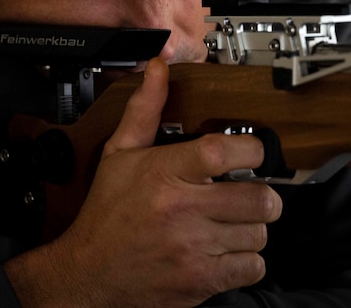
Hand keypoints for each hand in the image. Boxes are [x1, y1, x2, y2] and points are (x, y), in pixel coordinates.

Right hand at [4, 58, 283, 307]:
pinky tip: (228, 251)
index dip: (252, 149)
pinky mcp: (200, 280)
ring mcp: (193, 248)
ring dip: (252, 228)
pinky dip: (248, 261)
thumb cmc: (107, 214)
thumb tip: (158, 70)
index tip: (251, 153)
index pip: (225, 152)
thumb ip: (145, 109)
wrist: (89, 273)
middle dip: (261, 195)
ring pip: (259, 233)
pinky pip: (252, 267)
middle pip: (258, 198)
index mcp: (164, 173)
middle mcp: (181, 210)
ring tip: (233, 223)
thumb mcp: (120, 154)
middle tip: (249, 194)